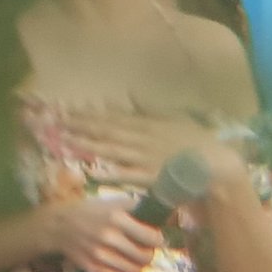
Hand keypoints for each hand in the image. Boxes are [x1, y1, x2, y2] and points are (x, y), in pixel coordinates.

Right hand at [43, 191, 163, 271]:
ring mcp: (100, 255)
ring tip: (136, 259)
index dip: (158, 240)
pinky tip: (124, 267)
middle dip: (149, 254)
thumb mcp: (114, 203)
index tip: (157, 239)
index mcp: (117, 218)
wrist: (60, 225)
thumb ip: (137, 209)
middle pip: (144, 257)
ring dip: (139, 266)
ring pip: (134, 271)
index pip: (150, 237)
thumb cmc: (92, 211)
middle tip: (146, 250)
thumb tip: (163, 216)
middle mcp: (109, 238)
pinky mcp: (93, 268)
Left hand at [58, 108, 219, 184]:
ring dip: (87, 146)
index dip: (89, 115)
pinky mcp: (149, 177)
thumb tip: (132, 94)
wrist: (214, 164)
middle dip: (81, 127)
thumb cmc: (196, 140)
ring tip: (66, 142)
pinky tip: (91, 171)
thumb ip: (150, 108)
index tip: (68, 111)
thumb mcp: (174, 118)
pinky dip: (109, 173)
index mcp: (147, 124)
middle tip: (57, 123)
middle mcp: (142, 138)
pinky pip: (125, 175)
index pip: (112, 118)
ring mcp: (144, 158)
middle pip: (106, 132)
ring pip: (110, 151)